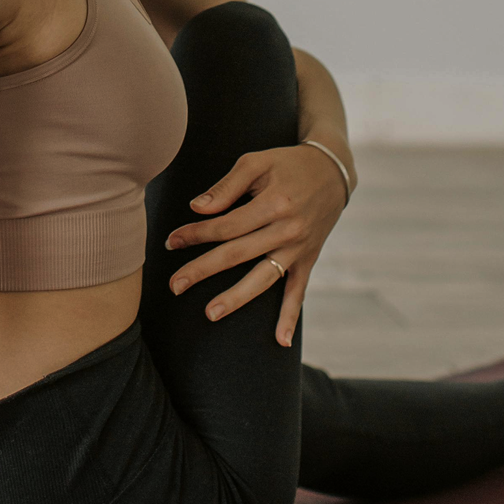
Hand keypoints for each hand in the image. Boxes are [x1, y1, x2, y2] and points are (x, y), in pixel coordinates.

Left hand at [164, 143, 349, 345]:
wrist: (332, 171)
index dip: (197, 234)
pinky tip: (280, 341)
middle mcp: (287, 229)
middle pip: (238, 254)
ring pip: (264, 278)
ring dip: (237, 298)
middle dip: (203, 269)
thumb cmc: (287, 163)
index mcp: (273, 203)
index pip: (226, 225)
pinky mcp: (308, 259)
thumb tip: (197, 208)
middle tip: (174, 285)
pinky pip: (299, 292)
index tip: (171, 242)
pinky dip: (290, 317)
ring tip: (211, 314)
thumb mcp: (257, 162)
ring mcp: (299, 248)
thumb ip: (227, 185)